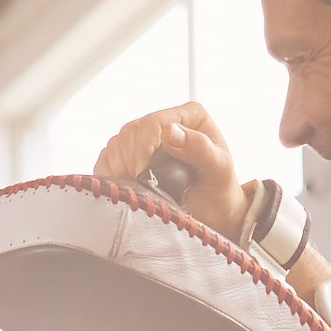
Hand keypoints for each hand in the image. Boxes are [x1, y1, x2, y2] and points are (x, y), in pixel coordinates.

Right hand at [93, 100, 249, 243]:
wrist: (213, 214)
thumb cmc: (220, 191)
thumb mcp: (220, 170)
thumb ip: (200, 148)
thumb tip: (170, 131)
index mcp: (190, 116)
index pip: (154, 122)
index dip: (143, 145)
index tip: (141, 172)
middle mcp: (166, 122)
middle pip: (132, 132)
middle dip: (129, 159)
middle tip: (136, 185)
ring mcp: (147, 139)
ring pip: (117, 144)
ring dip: (118, 168)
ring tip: (132, 189)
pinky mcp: (132, 156)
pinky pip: (110, 159)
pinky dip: (110, 174)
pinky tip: (122, 187)